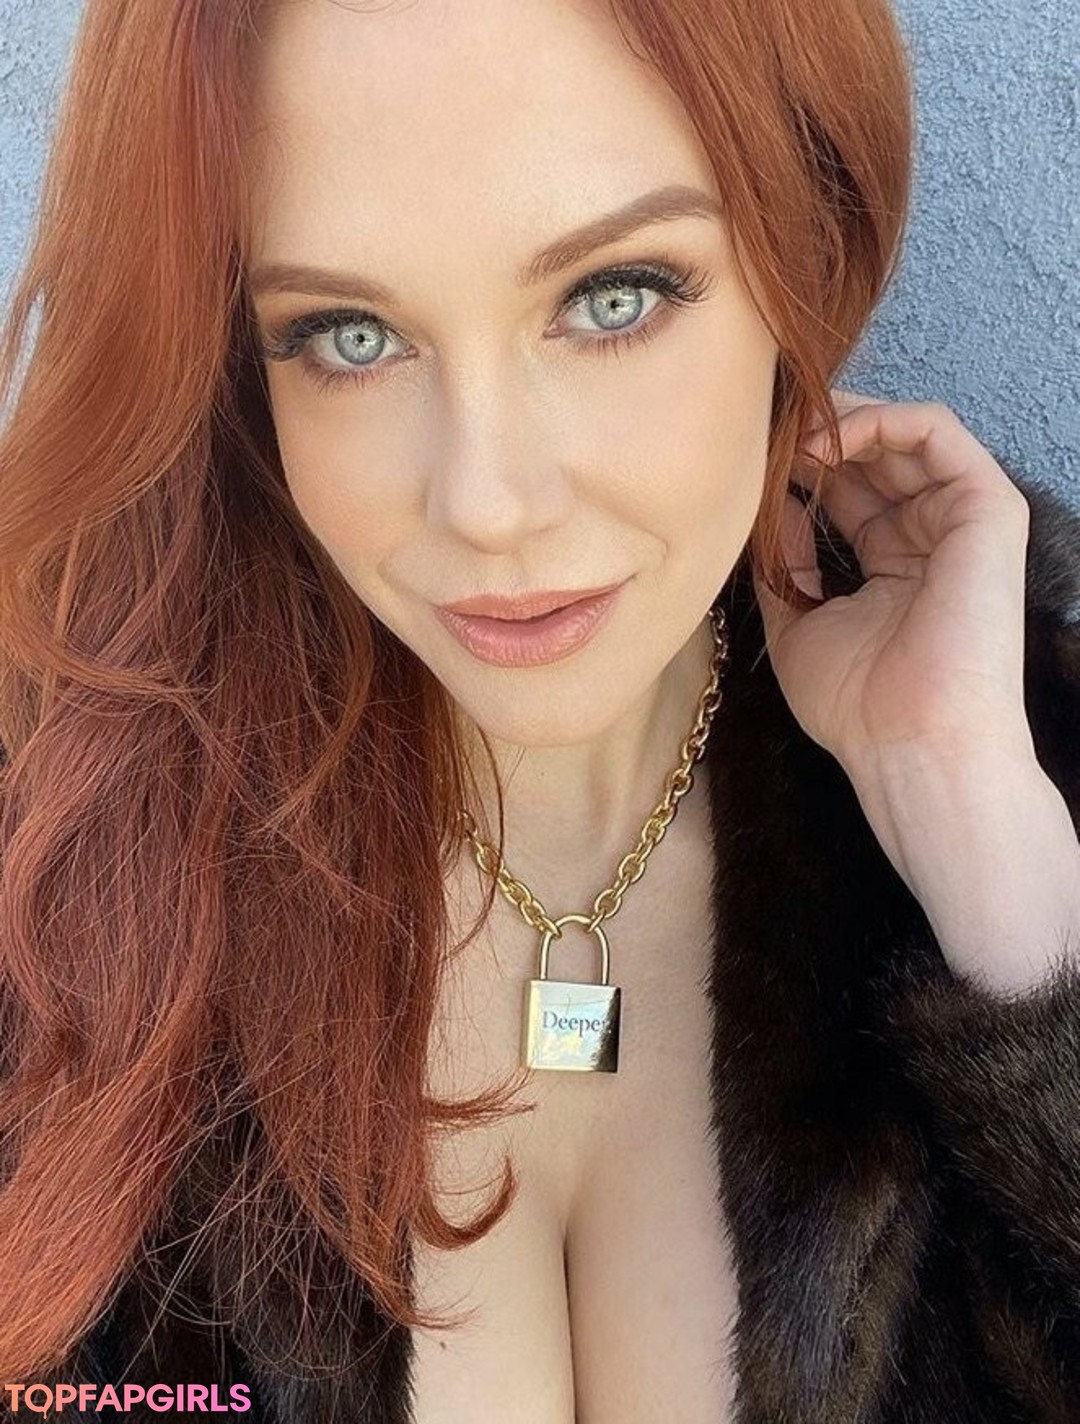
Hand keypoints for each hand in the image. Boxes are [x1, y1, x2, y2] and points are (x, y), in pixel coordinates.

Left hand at [751, 391, 1034, 774]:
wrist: (910, 742)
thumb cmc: (857, 706)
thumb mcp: (797, 624)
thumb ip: (784, 562)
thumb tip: (768, 506)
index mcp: (892, 565)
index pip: (846, 490)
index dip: (798, 466)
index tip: (747, 458)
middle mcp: (928, 536)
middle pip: (873, 455)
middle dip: (815, 434)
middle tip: (764, 430)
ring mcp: (960, 519)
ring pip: (902, 433)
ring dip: (839, 421)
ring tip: (789, 436)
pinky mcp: (986, 505)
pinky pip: (935, 430)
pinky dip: (878, 420)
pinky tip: (827, 443)